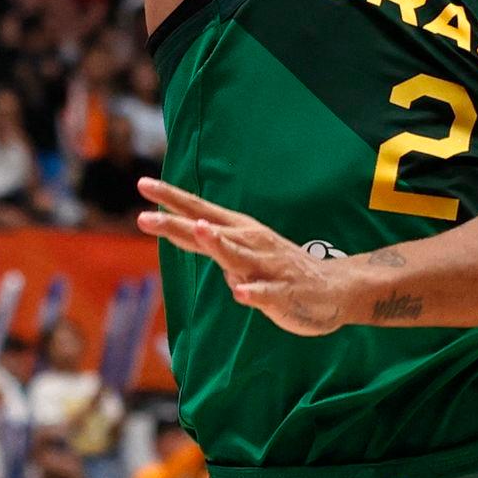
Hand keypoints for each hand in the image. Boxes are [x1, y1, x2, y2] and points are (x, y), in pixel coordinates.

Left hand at [136, 179, 367, 336]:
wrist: (334, 288)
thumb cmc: (283, 270)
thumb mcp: (243, 254)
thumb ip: (215, 247)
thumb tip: (192, 239)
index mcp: (239, 232)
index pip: (198, 211)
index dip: (170, 199)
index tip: (142, 184)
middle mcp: (250, 243)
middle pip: (208, 231)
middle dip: (177, 224)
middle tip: (144, 217)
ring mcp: (267, 267)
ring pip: (237, 255)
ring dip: (218, 243)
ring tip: (198, 230)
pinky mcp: (283, 292)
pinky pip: (265, 292)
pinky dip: (253, 292)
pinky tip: (240, 292)